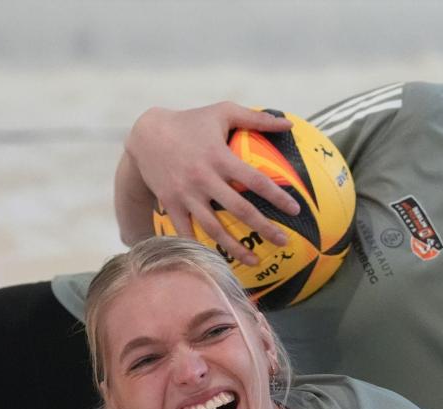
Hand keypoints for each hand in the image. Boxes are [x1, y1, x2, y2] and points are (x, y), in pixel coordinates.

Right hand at [122, 101, 301, 264]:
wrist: (146, 134)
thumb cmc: (191, 122)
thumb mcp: (222, 112)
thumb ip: (257, 118)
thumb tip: (289, 124)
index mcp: (219, 157)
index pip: (256, 180)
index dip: (277, 196)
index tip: (295, 210)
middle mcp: (203, 178)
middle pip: (239, 209)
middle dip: (263, 228)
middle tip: (284, 242)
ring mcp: (185, 194)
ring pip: (213, 228)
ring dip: (234, 248)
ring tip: (255, 262)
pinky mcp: (170, 204)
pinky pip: (186, 232)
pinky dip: (199, 249)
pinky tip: (217, 262)